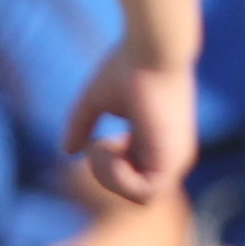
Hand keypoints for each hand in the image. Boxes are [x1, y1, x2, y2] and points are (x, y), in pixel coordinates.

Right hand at [64, 36, 197, 207]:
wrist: (152, 47)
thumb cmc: (128, 65)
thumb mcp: (97, 102)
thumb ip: (83, 126)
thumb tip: (68, 151)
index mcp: (158, 143)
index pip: (132, 178)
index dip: (109, 168)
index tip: (100, 140)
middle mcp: (172, 154)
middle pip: (134, 190)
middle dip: (105, 175)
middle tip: (97, 143)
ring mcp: (176, 158)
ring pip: (141, 197)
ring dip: (109, 176)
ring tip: (100, 143)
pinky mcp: (173, 157)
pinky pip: (146, 193)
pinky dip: (117, 177)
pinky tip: (107, 145)